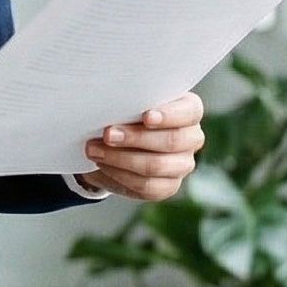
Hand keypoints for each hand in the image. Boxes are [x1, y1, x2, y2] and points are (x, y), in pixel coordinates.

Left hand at [77, 92, 203, 200]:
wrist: (116, 142)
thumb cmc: (126, 113)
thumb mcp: (129, 102)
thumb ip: (129, 100)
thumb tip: (108, 102)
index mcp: (189, 110)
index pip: (190, 112)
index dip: (169, 115)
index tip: (146, 117)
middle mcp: (191, 138)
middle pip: (172, 141)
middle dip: (136, 137)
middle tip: (108, 134)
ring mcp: (182, 164)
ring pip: (157, 165)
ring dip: (121, 158)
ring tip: (95, 150)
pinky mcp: (168, 186)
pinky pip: (146, 185)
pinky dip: (120, 175)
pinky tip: (103, 165)